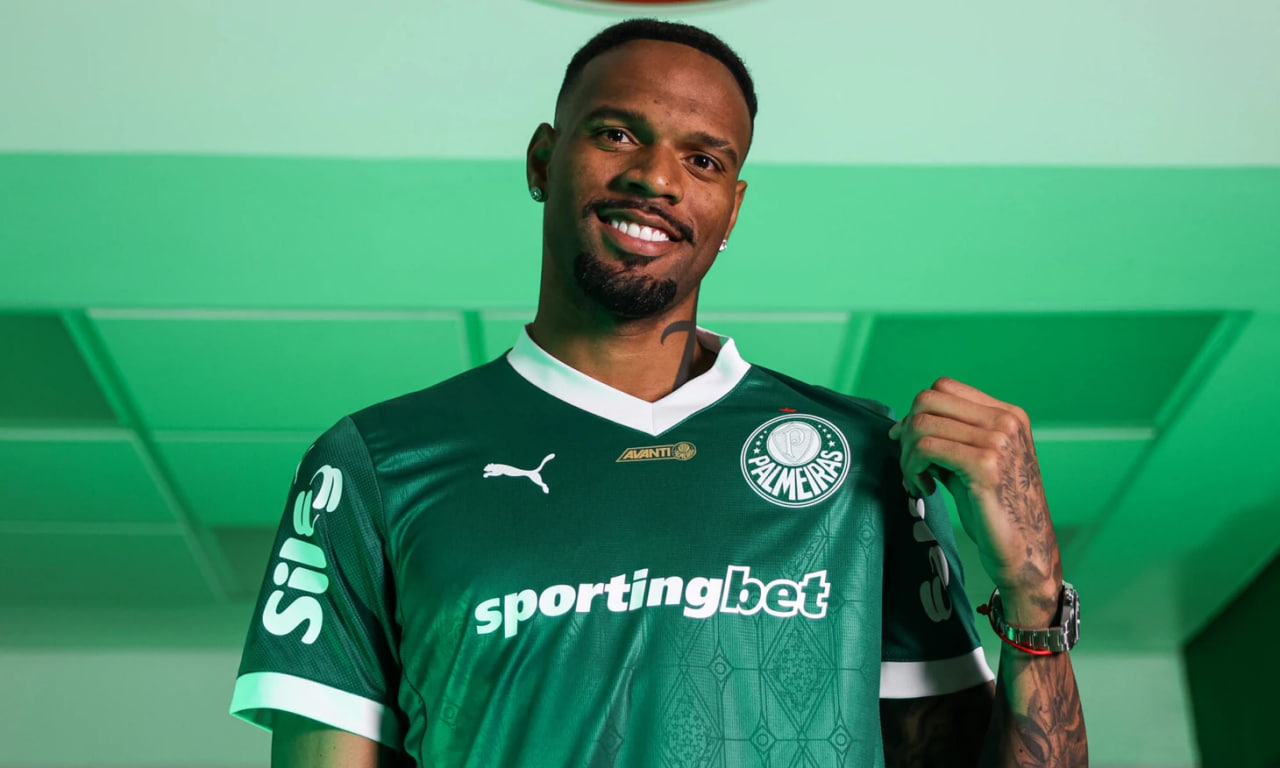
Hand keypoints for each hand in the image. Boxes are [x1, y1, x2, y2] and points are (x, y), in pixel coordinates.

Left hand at [888, 377, 1061, 625]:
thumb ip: (949, 438)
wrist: (1023, 550)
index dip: (917, 412)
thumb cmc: (994, 509)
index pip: (944, 387)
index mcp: (1007, 414)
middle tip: (911, 465)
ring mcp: (997, 441)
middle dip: (907, 432)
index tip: (910, 444)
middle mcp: (1005, 421)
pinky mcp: (984, 465)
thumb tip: (902, 425)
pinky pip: (926, 448)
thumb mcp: (973, 462)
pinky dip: (913, 468)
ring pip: (922, 424)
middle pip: (928, 400)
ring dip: (907, 455)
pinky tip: (925, 488)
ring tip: (918, 479)